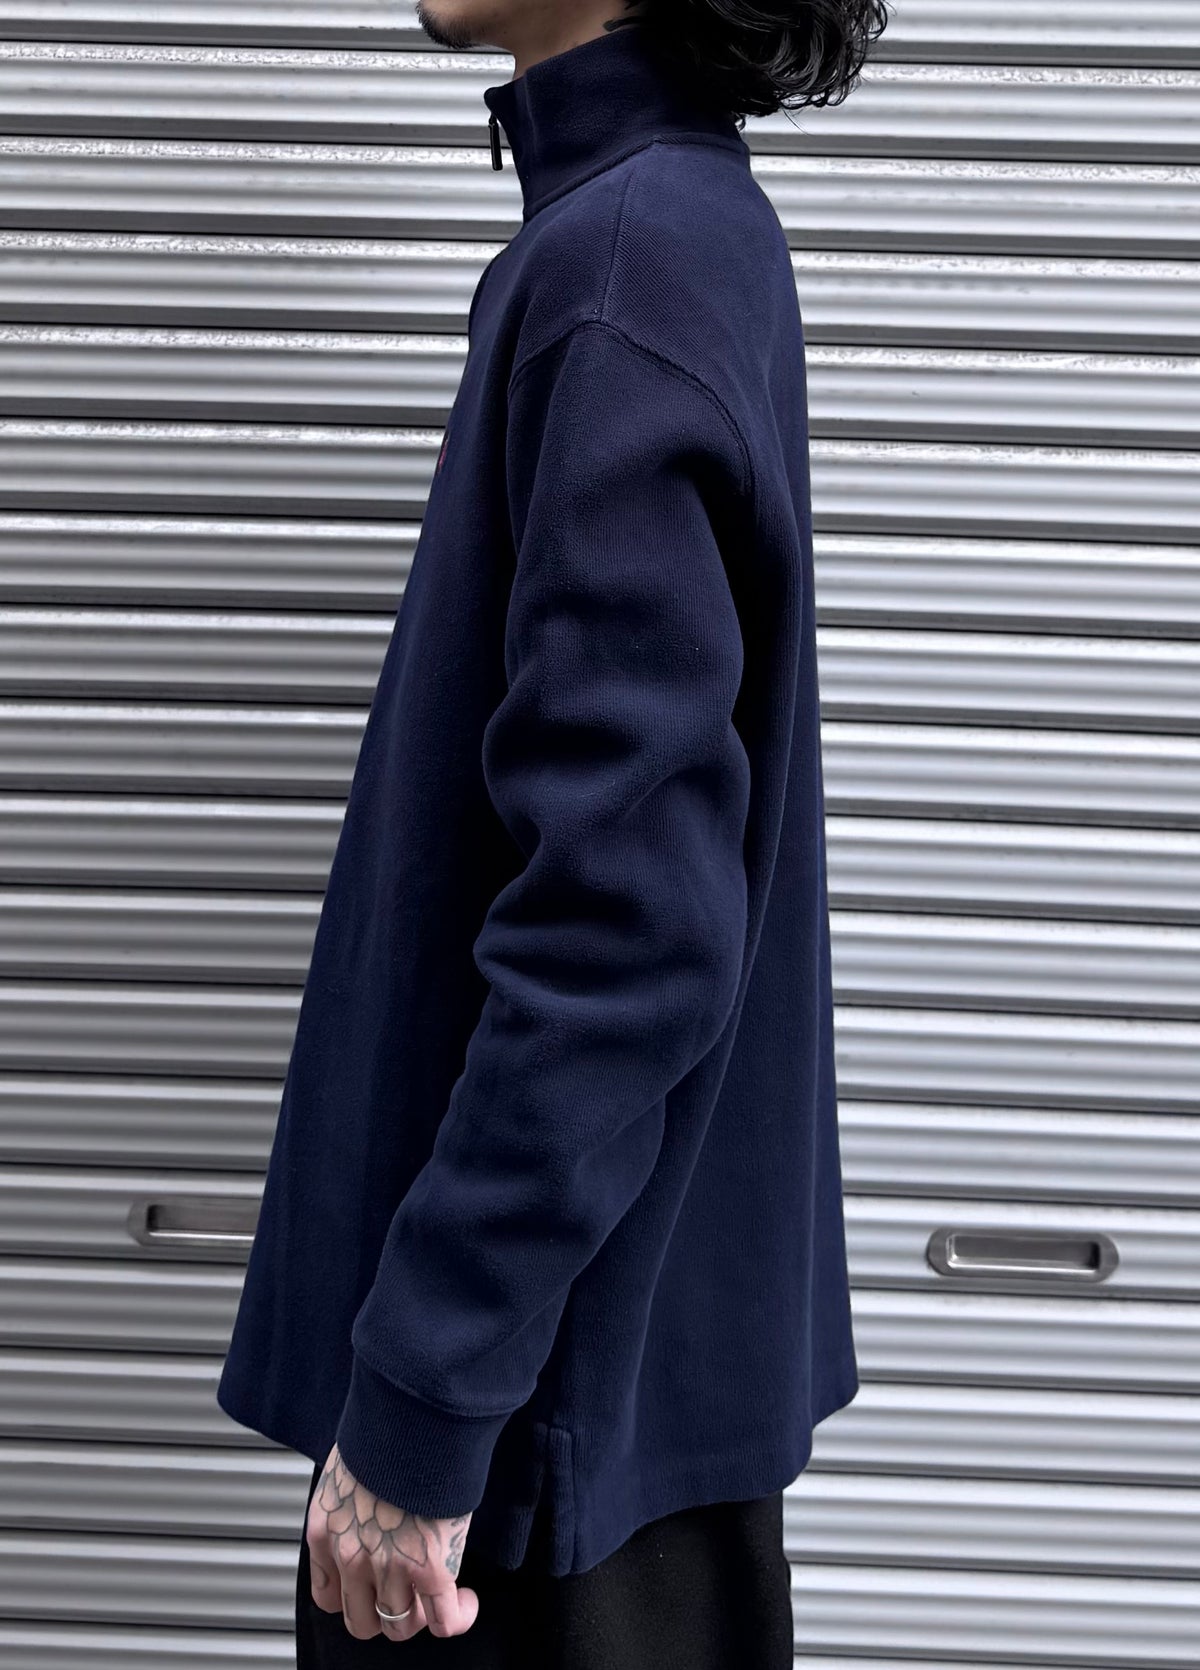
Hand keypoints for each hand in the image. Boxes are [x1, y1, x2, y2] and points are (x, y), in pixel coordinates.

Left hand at [306, 1442, 479, 1640]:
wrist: (415, 1412)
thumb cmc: (386, 1425)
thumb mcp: (348, 1465)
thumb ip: (350, 1500)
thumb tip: (372, 1504)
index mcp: (324, 1530)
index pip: (328, 1597)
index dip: (356, 1597)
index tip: (374, 1585)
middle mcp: (350, 1556)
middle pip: (363, 1622)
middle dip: (387, 1611)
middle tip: (409, 1589)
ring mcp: (390, 1566)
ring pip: (401, 1626)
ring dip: (421, 1614)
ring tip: (439, 1592)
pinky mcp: (431, 1568)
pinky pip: (444, 1620)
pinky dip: (457, 1616)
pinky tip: (465, 1599)